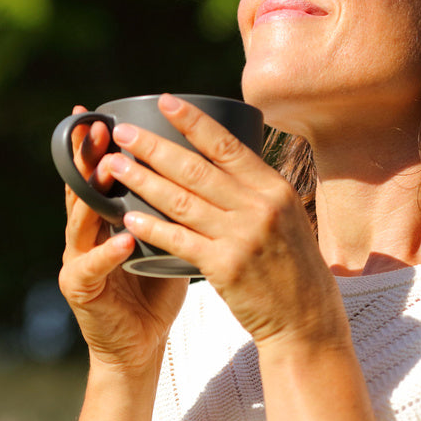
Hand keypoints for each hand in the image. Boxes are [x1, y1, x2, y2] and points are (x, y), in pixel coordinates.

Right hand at [58, 105, 187, 372]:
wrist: (140, 345)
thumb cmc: (155, 289)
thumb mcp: (164, 238)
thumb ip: (170, 206)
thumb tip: (206, 165)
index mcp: (102, 218)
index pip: (94, 174)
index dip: (92, 145)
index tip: (95, 112)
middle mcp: (84, 233)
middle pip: (80, 187)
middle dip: (86, 156)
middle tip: (96, 127)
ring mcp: (77, 260)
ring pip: (80, 219)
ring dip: (94, 193)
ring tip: (108, 169)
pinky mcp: (80, 289)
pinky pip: (92, 266)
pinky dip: (108, 251)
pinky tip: (123, 237)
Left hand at [98, 94, 342, 347]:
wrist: (307, 319)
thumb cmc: (293, 265)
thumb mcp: (286, 215)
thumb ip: (255, 188)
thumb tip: (220, 154)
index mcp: (274, 187)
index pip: (226, 144)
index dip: (192, 121)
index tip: (164, 101)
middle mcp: (259, 206)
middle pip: (196, 169)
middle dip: (154, 147)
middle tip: (122, 133)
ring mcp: (242, 237)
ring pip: (181, 201)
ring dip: (142, 181)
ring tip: (113, 166)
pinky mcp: (226, 267)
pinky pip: (180, 240)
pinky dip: (152, 226)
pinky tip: (128, 215)